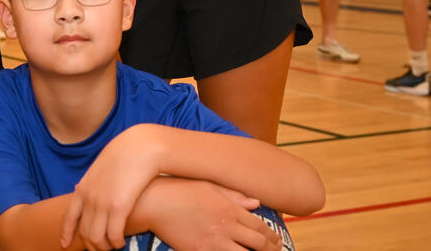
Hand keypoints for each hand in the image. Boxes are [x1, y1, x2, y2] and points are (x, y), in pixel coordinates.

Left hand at [60, 129, 157, 250]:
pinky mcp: (119, 206)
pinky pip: (113, 235)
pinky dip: (116, 242)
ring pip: (97, 237)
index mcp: (83, 188)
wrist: (139, 146)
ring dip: (104, 247)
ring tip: (113, 246)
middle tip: (101, 249)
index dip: (66, 233)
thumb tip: (90, 190)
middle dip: (92, 245)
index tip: (64, 244)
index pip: (69, 216)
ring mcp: (102, 202)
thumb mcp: (101, 167)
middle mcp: (89, 197)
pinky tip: (121, 242)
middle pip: (84, 232)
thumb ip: (94, 182)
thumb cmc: (124, 155)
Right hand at [141, 178, 281, 250]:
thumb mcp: (209, 186)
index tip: (277, 243)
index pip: (260, 227)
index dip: (272, 238)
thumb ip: (235, 196)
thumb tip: (256, 202)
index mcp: (229, 209)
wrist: (153, 202)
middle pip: (258, 245)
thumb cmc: (179, 190)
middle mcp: (226, 227)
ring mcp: (213, 242)